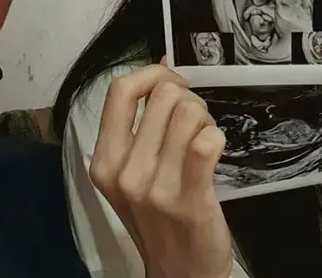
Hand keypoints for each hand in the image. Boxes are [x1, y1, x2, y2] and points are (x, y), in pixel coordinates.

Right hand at [89, 63, 232, 277]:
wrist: (179, 272)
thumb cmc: (158, 219)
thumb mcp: (132, 172)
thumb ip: (140, 121)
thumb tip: (162, 65)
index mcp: (104, 160)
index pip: (119, 90)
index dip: (151, 75)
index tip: (170, 84)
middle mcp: (124, 172)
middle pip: (162, 96)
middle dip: (187, 99)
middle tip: (194, 122)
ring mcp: (156, 187)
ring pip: (188, 113)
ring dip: (205, 119)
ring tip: (203, 140)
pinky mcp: (190, 197)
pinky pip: (207, 141)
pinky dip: (216, 137)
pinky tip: (214, 151)